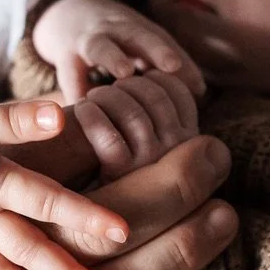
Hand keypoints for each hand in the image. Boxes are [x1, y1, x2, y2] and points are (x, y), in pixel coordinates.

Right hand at [33, 0, 204, 103]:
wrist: (69, 15)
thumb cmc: (118, 40)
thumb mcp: (143, 45)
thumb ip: (170, 66)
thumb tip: (200, 91)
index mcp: (139, 31)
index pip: (163, 42)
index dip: (178, 58)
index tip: (193, 80)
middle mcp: (117, 31)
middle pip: (138, 35)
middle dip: (156, 48)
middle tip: (172, 64)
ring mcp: (89, 41)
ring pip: (101, 46)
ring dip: (114, 56)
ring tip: (125, 72)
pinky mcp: (65, 57)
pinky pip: (70, 75)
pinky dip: (76, 92)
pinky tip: (85, 111)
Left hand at [75, 71, 199, 181]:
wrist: (94, 200)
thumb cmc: (120, 158)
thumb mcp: (152, 135)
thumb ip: (159, 110)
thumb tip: (164, 68)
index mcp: (187, 138)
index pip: (179, 92)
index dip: (154, 77)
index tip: (133, 81)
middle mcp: (174, 151)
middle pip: (156, 97)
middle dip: (128, 85)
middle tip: (107, 90)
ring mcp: (149, 163)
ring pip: (133, 113)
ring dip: (107, 97)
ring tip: (92, 99)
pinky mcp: (120, 173)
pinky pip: (109, 137)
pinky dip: (92, 116)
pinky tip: (83, 110)